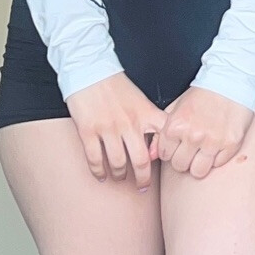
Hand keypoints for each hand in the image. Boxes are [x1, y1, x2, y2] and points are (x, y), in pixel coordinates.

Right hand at [65, 72, 166, 190]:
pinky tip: (101, 175)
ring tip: (120, 178)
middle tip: (142, 186)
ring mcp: (108, 128)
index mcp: (145, 113)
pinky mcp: (89, 130)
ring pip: (118, 163)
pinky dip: (99, 172)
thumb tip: (155, 147)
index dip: (165, 158)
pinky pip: (95, 159)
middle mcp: (129, 123)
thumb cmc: (116, 84)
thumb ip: (150, 120)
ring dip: (120, 176)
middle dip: (143, 179)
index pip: (163, 140)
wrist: (90, 68)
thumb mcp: (140, 99)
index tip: (162, 167)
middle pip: (141, 161)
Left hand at [149, 87, 253, 179]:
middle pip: (180, 166)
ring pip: (198, 172)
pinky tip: (217, 144)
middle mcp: (193, 136)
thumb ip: (161, 132)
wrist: (230, 81)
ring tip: (203, 151)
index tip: (178, 145)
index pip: (165, 156)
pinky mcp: (230, 145)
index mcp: (176, 126)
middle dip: (184, 159)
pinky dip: (216, 158)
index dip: (171, 151)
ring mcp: (212, 142)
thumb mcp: (176, 108)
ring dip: (199, 164)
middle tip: (191, 149)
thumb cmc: (202, 95)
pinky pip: (217, 165)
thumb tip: (152, 154)